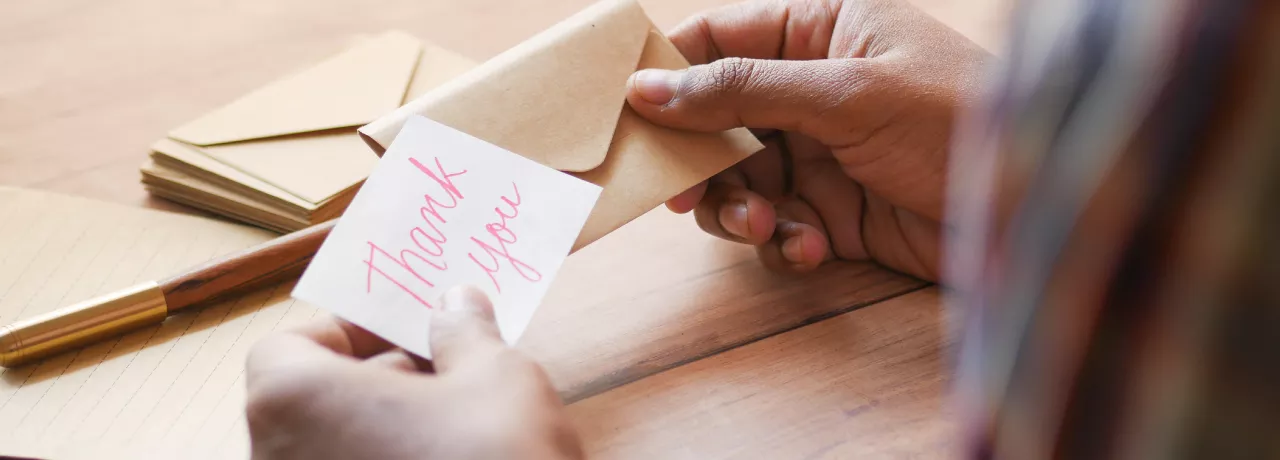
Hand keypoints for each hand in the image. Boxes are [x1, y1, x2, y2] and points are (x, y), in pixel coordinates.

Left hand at [244, 286, 581, 459]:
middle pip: (308, 404)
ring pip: (330, 452)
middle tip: (446, 373)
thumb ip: (464, 333)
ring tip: (455, 428)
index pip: (287, 349)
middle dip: (377, 382)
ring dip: (383, 432)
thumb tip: (456, 304)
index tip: (410, 333)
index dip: (350, 333)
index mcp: (293, 402)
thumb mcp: (496, 378)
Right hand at [627, 0, 989, 280]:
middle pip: (715, 121)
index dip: (667, 73)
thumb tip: (648, 88)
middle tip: (684, 194)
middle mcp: (812, 89)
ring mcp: (821, 153)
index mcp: (819, 30)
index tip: (627, 114)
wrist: (1036, 210)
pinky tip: (814, 248)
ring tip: (766, 227)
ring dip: (740, 210)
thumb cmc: (956, 120)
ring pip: (738, 182)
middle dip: (701, 161)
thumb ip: (743, 89)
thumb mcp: (846, 94)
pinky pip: (777, 228)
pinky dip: (783, 243)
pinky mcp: (835, 213)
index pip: (718, 39)